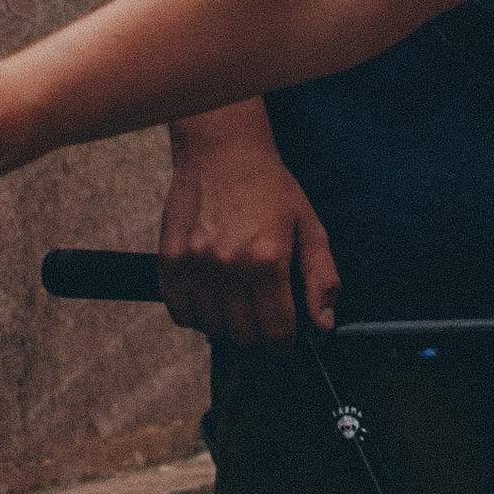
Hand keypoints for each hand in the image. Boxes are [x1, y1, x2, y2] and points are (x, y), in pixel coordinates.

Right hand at [157, 106, 339, 340]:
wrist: (222, 151)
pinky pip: (179, 312)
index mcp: (268, 260)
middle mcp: (230, 267)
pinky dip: (194, 314)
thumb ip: (321, 278)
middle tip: (261, 316)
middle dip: (257, 334)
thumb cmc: (270, 188)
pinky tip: (209, 297)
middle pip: (242, 335)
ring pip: (211, 327)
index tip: (284, 339)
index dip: (284, 342)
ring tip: (235, 303)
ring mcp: (195, 264)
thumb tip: (324, 325)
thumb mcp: (309, 226)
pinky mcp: (170, 260)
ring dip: (226, 324)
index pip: (276, 330)